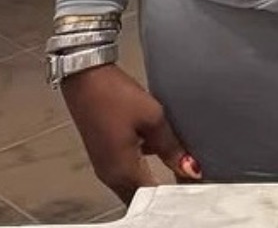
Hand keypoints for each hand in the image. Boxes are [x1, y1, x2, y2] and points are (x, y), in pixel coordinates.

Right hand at [61, 64, 201, 204]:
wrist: (85, 78)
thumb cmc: (115, 96)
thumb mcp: (152, 117)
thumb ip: (171, 147)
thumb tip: (191, 169)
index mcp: (123, 172)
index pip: (153, 199)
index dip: (174, 193)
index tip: (192, 184)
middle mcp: (111, 177)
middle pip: (141, 197)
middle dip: (163, 192)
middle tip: (186, 178)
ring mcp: (105, 167)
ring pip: (134, 186)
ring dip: (152, 181)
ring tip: (177, 166)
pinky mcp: (103, 156)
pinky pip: (126, 172)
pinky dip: (142, 169)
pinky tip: (156, 150)